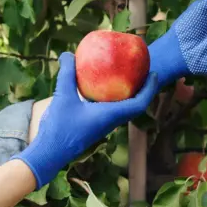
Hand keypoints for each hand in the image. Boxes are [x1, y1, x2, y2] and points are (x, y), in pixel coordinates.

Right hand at [13, 52, 157, 188]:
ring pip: (123, 108)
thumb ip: (67, 74)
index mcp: (110, 115)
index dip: (150, 89)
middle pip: (135, 105)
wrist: (51, 152)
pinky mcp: (94, 126)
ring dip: (128, 94)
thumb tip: (68, 54)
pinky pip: (110, 109)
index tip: (154, 74)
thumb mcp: (62, 96)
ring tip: (126, 76)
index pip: (139, 103)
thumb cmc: (60, 127)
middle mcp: (111, 121)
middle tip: (142, 71)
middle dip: (142, 89)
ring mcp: (103, 124)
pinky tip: (101, 87)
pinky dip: (113, 97)